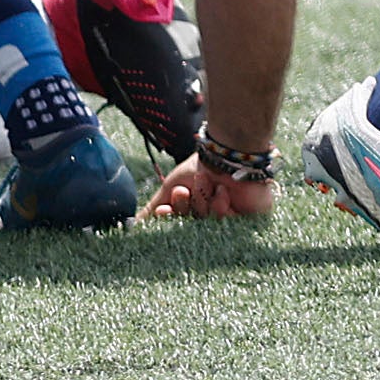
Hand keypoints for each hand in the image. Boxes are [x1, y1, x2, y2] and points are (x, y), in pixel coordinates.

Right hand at [144, 157, 274, 219]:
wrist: (229, 152)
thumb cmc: (201, 165)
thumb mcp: (172, 186)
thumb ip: (153, 208)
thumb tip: (132, 226)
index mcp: (193, 211)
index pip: (178, 224)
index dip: (170, 219)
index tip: (162, 210)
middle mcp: (210, 217)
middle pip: (191, 227)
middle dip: (186, 207)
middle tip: (185, 191)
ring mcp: (229, 220)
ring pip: (207, 226)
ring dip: (203, 202)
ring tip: (207, 182)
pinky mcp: (247, 222)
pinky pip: (227, 226)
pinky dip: (220, 207)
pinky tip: (223, 192)